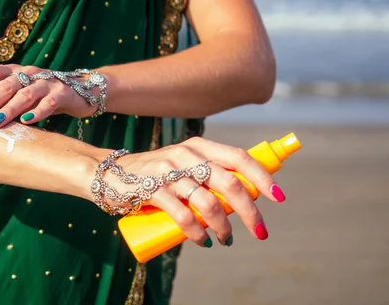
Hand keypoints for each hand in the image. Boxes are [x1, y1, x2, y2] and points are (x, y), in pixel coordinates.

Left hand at [0, 64, 97, 126]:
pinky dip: (38, 112)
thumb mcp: (16, 89)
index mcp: (16, 71)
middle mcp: (31, 73)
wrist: (82, 91)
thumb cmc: (42, 93)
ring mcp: (47, 83)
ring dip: (10, 109)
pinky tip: (27, 122)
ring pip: (26, 95)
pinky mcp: (63, 94)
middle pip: (7, 85)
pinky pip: (49, 103)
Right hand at [102, 136, 285, 246]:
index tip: (279, 198)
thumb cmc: (155, 174)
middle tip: (259, 231)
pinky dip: (197, 233)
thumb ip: (207, 173)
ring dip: (224, 227)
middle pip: (230, 184)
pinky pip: (183, 215)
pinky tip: (203, 241)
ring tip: (226, 239)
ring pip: (209, 203)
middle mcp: (187, 155)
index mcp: (199, 147)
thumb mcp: (183, 164)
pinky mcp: (151, 190)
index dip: (262, 177)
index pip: (239, 158)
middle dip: (250, 212)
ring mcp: (169, 172)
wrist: (110, 175)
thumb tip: (244, 197)